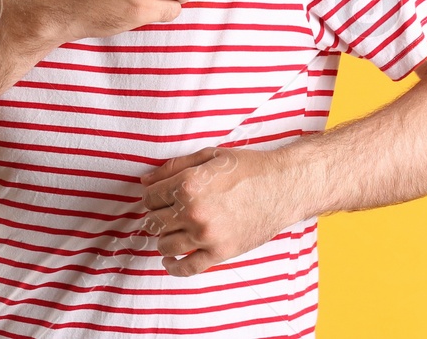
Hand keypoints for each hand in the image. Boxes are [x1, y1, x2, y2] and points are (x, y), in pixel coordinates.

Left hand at [138, 146, 297, 276]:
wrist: (282, 187)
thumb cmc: (246, 168)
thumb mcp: (209, 156)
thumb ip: (173, 167)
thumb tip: (145, 181)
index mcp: (188, 183)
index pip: (149, 196)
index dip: (152, 195)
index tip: (158, 197)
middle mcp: (193, 210)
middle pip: (154, 221)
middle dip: (156, 216)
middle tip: (166, 213)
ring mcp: (206, 235)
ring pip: (165, 245)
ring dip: (163, 239)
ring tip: (171, 232)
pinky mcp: (220, 253)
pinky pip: (187, 268)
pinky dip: (173, 268)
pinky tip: (170, 262)